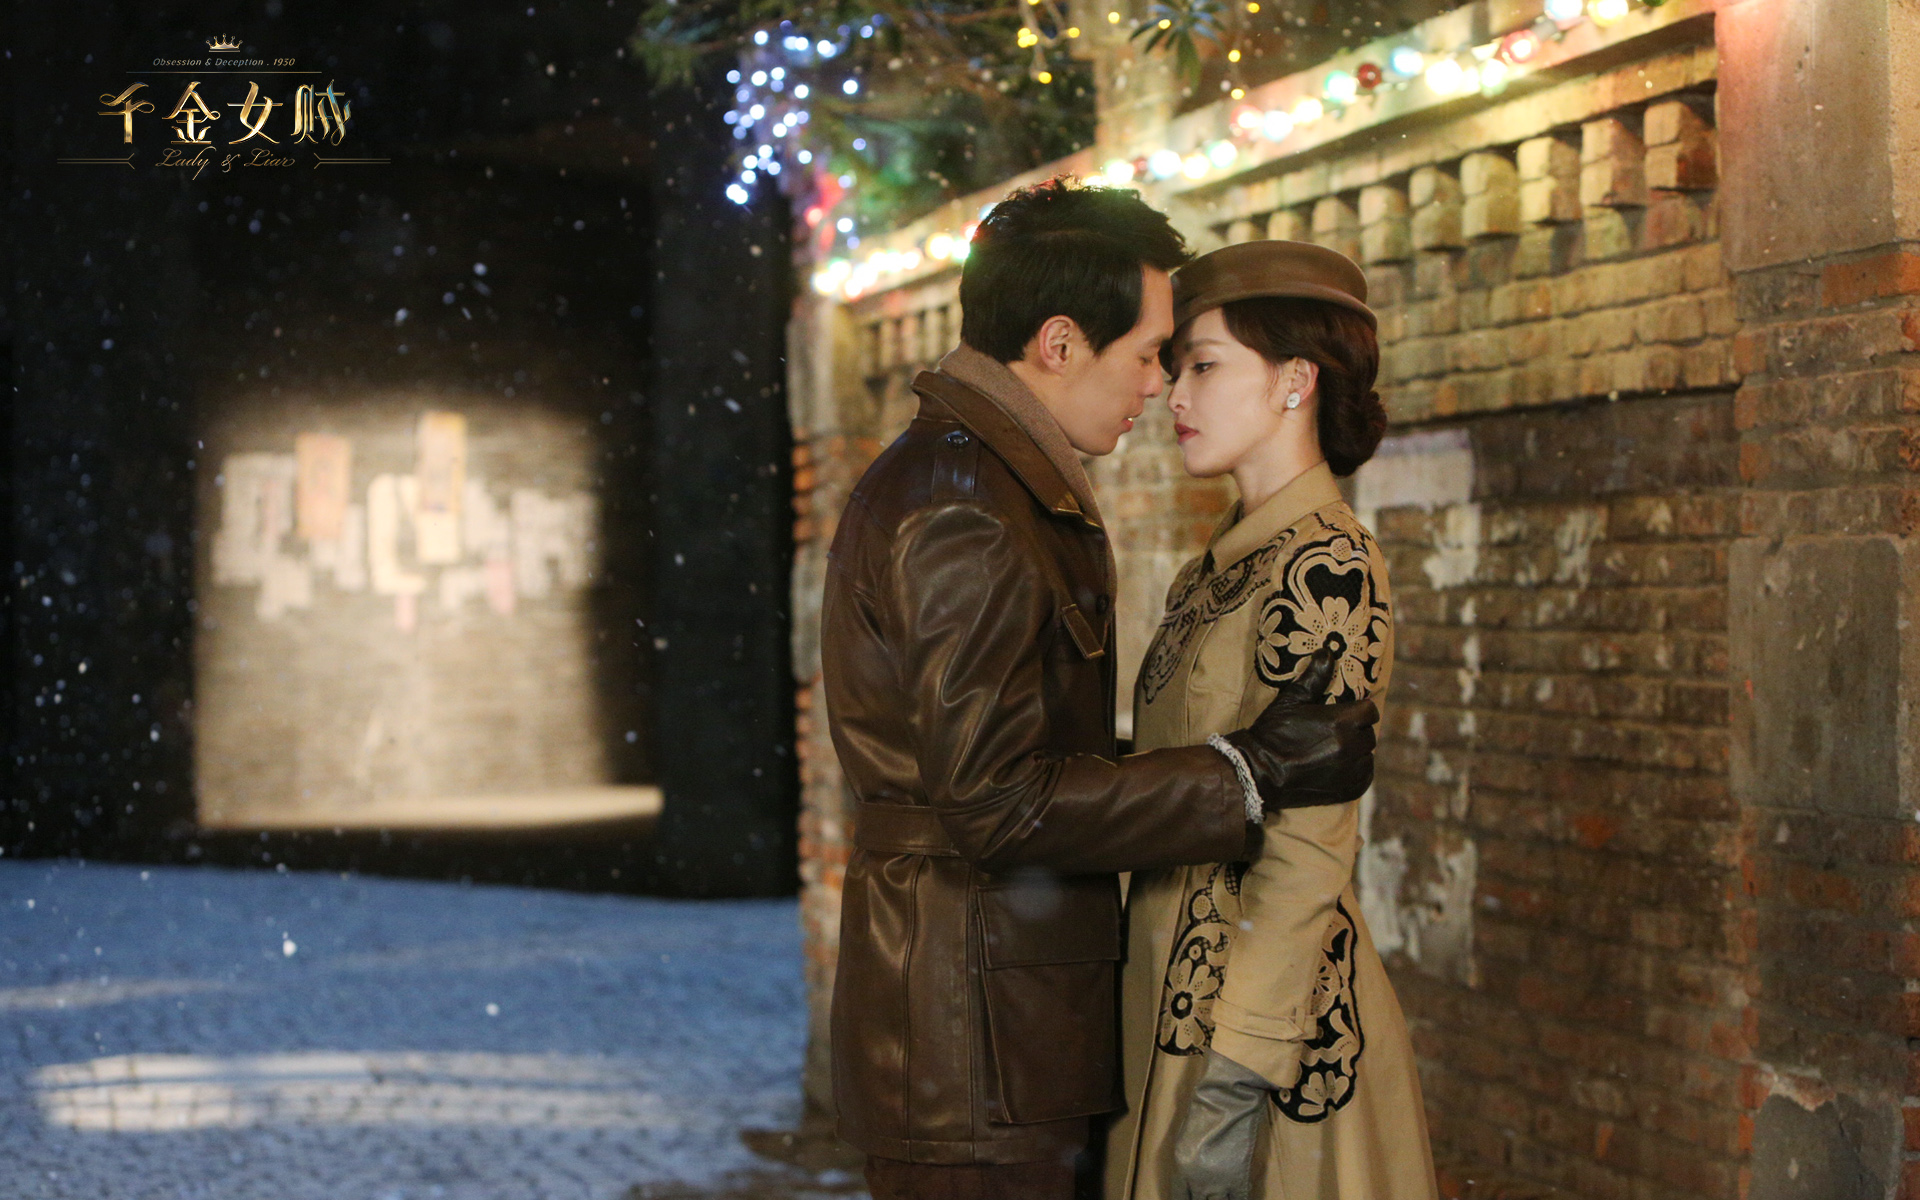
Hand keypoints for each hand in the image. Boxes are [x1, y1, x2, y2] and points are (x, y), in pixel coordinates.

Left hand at [1171, 1050, 1271, 1199]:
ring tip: (1222, 1197)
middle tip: (1208, 1197)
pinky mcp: (1238, 1177)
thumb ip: (1190, 1159)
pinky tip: (1238, 1197)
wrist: (1227, 1099)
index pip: (1179, 1196)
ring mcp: (1218, 1180)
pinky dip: (1239, 1199)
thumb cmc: (1206, 1109)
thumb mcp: (1187, 1136)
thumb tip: (1194, 1175)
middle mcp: (1197, 1178)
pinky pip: (1238, 1198)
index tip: (1191, 1199)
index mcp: (1181, 1166)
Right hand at [1220, 647, 1377, 814]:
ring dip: (1357, 752)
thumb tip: (1328, 652)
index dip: (1359, 710)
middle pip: (1369, 734)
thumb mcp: (1290, 701)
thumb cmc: (1272, 733)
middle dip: (1356, 731)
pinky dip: (1356, 772)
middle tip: (1336, 733)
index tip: (1347, 712)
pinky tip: (1338, 767)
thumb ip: (1314, 678)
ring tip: (1335, 752)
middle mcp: (1350, 747)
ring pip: (1368, 756)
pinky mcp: (1348, 790)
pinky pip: (1365, 777)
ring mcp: (1350, 771)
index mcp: (1340, 722)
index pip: (1369, 711)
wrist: (1258, 772)